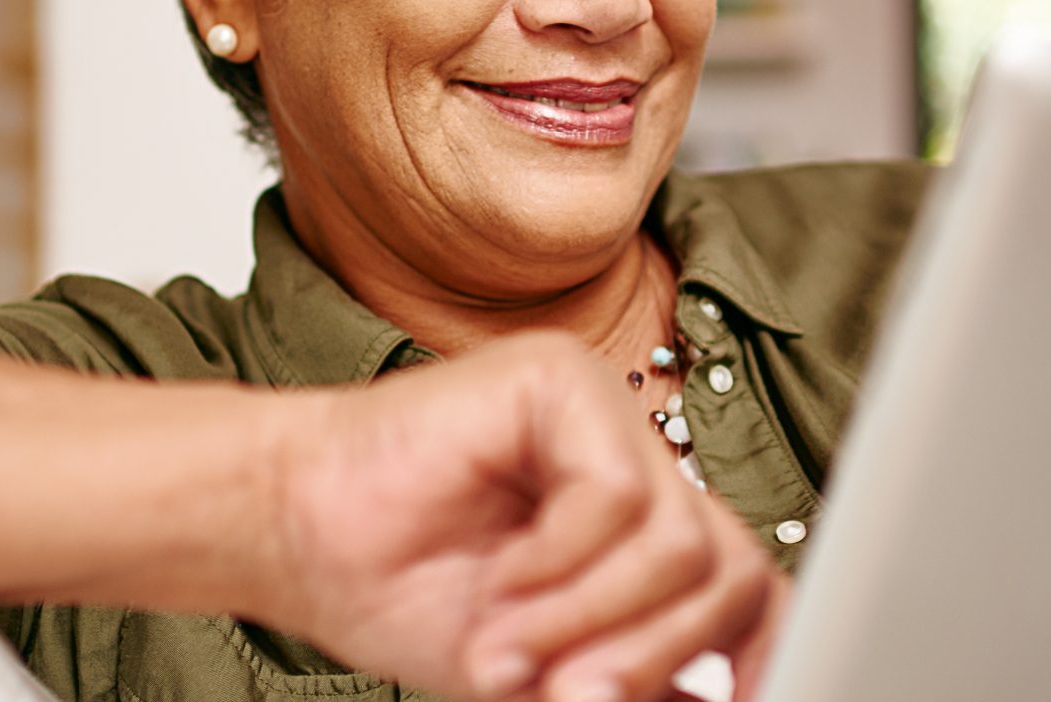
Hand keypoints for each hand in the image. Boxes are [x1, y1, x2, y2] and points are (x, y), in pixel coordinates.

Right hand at [252, 332, 785, 701]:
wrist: (295, 538)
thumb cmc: (403, 591)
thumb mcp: (543, 671)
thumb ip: (627, 684)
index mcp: (642, 530)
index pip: (745, 587)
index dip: (755, 653)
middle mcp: (639, 465)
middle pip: (730, 571)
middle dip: (657, 655)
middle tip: (573, 695)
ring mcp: (606, 416)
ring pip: (678, 542)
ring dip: (589, 617)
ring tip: (507, 643)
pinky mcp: (562, 380)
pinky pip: (617, 494)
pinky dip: (558, 561)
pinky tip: (500, 576)